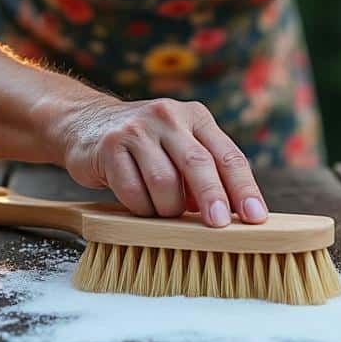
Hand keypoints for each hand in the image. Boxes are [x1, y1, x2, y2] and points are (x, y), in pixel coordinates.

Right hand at [57, 96, 268, 227]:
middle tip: (220, 225)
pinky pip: (133, 190)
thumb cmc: (144, 145)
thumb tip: (233, 215)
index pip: (229, 156)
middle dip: (213, 198)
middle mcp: (168, 117)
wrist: (84, 123)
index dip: (244, 189)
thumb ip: (205, 173)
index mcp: (196, 117)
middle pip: (199, 164)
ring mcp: (138, 129)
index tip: (256, 218)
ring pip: (164, 182)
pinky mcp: (110, 145)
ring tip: (163, 211)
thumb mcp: (179, 147)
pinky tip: (140, 204)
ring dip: (167, 208)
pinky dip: (141, 207)